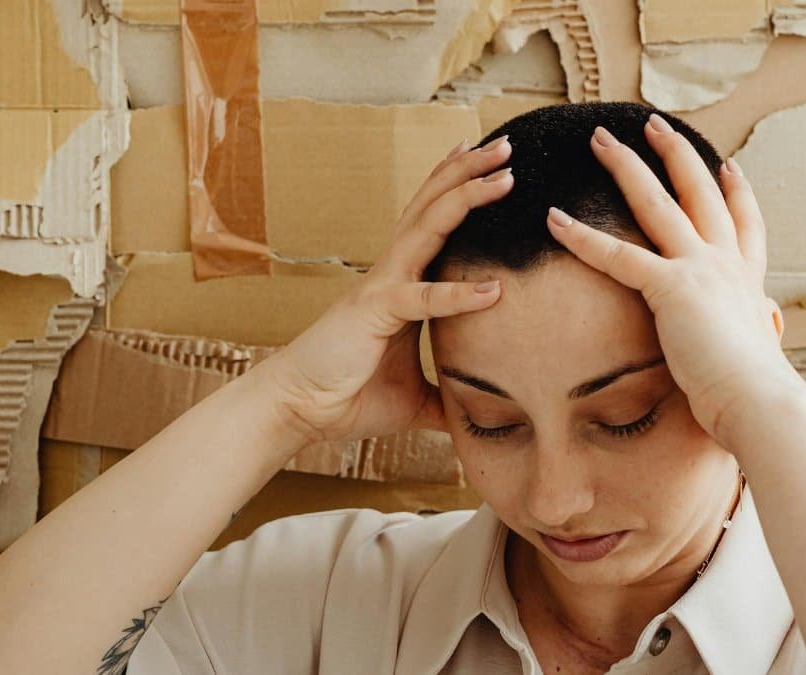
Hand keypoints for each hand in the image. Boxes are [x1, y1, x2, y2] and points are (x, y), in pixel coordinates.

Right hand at [265, 136, 514, 444]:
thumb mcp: (416, 397)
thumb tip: (479, 413)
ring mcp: (382, 287)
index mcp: (401, 282)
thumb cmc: (350, 394)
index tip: (490, 163)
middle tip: (507, 145)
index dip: (458, 187)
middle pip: (433, 206)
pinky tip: (494, 289)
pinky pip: (422, 299)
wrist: (298, 408)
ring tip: (504, 176)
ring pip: (427, 228)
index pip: (433, 222)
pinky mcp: (375, 314)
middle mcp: (392, 273)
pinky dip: (458, 294)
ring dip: (465, 197)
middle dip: (469, 172)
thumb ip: (448, 396)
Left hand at [545, 115, 802, 442]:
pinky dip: (581, 236)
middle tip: (653, 124)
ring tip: (598, 139)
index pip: (744, 223)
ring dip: (625, 166)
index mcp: (748, 279)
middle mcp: (726, 263)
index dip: (737, 192)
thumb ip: (758, 331)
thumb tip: (768, 326)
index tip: (730, 166)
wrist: (759, 401)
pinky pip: (617, 255)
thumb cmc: (755, 390)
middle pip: (698, 191)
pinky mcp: (671, 288)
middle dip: (675, 153)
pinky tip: (553, 218)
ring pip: (656, 202)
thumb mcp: (762, 350)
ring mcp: (700, 268)